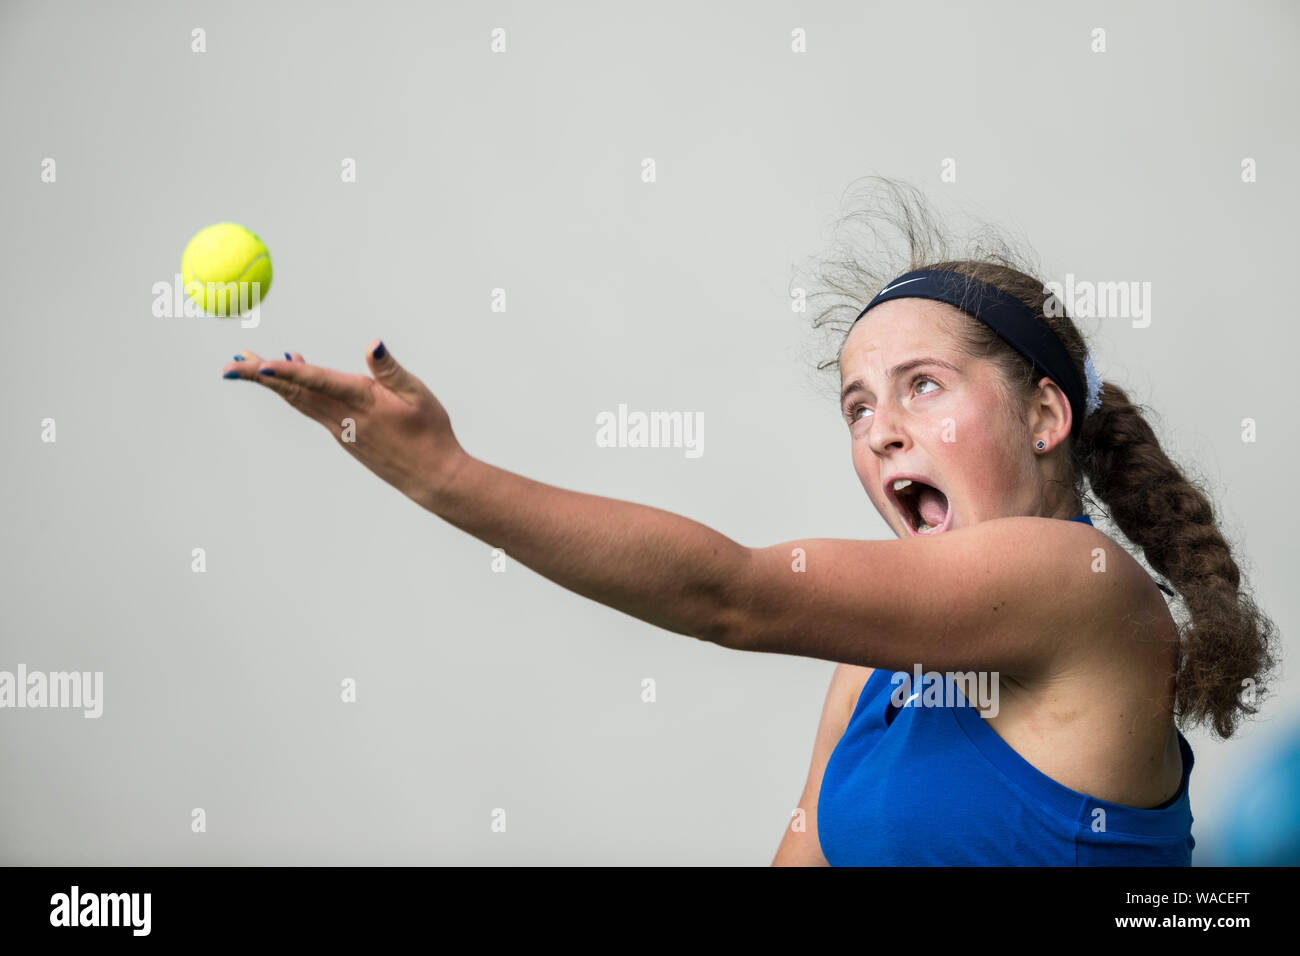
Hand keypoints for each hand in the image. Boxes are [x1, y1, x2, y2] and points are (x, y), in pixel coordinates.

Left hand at [221, 340, 466, 510]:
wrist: (432, 476)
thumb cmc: (431, 432)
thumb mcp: (418, 394)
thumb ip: (389, 369)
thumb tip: (372, 344)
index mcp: (363, 401)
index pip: (319, 383)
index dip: (289, 372)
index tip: (261, 366)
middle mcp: (344, 417)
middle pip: (295, 393)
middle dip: (260, 377)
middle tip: (230, 365)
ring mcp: (340, 429)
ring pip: (299, 401)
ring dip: (273, 383)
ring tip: (249, 365)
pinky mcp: (343, 436)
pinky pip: (312, 409)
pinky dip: (294, 392)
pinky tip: (289, 379)